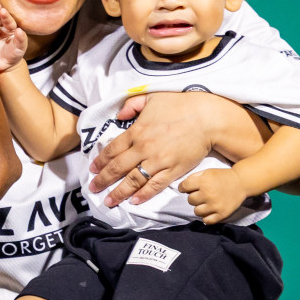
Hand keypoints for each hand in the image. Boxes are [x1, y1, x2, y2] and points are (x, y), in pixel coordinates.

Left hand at [90, 92, 214, 206]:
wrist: (206, 118)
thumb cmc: (179, 105)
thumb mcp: (151, 97)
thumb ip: (131, 105)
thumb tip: (119, 115)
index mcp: (136, 131)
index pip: (112, 150)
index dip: (100, 161)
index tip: (92, 170)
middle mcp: (144, 148)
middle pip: (118, 168)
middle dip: (103, 180)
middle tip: (93, 188)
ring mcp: (158, 161)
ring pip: (133, 180)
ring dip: (119, 192)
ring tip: (109, 201)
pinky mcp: (173, 170)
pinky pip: (155, 185)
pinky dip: (143, 195)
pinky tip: (134, 201)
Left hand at [179, 167, 248, 225]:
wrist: (241, 183)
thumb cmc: (222, 176)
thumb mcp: (207, 172)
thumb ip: (194, 177)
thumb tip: (182, 187)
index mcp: (203, 182)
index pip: (184, 187)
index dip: (183, 187)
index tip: (186, 188)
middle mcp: (208, 194)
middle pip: (190, 200)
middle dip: (194, 197)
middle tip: (201, 194)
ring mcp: (215, 206)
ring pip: (196, 211)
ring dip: (199, 207)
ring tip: (206, 202)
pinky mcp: (221, 214)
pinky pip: (206, 220)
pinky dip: (206, 217)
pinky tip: (210, 210)